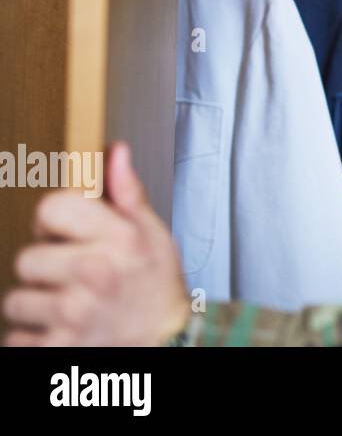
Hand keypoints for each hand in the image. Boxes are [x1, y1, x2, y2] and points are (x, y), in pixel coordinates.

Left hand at [3, 142, 189, 345]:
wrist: (167, 343)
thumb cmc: (157, 288)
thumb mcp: (154, 234)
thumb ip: (128, 194)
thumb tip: (115, 153)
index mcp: (118, 239)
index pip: (51, 209)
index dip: (53, 219)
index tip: (64, 231)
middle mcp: (93, 274)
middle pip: (25, 259)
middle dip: (43, 268)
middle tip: (70, 275)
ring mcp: (73, 314)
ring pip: (16, 301)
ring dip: (36, 305)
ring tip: (67, 304)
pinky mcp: (58, 347)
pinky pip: (17, 338)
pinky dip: (34, 336)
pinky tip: (62, 328)